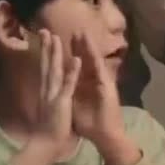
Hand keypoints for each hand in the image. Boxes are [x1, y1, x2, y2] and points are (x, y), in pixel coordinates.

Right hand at [33, 30, 78, 146]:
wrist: (46, 145)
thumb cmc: (50, 128)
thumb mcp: (50, 108)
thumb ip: (49, 96)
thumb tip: (48, 90)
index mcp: (47, 91)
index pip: (45, 68)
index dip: (45, 53)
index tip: (45, 39)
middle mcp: (48, 90)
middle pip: (47, 65)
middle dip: (47, 47)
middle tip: (45, 30)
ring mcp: (54, 95)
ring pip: (55, 70)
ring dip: (56, 54)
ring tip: (58, 38)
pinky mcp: (62, 102)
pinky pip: (69, 85)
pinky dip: (72, 72)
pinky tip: (76, 59)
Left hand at [70, 33, 140, 164]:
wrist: (105, 135)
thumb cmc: (90, 124)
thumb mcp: (74, 106)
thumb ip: (70, 94)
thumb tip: (62, 88)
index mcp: (82, 85)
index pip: (73, 66)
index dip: (67, 53)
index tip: (59, 41)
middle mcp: (92, 80)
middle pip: (83, 59)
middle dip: (78, 44)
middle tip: (72, 29)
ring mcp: (100, 82)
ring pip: (92, 61)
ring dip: (88, 47)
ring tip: (82, 33)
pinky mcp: (106, 87)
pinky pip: (99, 71)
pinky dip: (94, 61)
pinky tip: (89, 52)